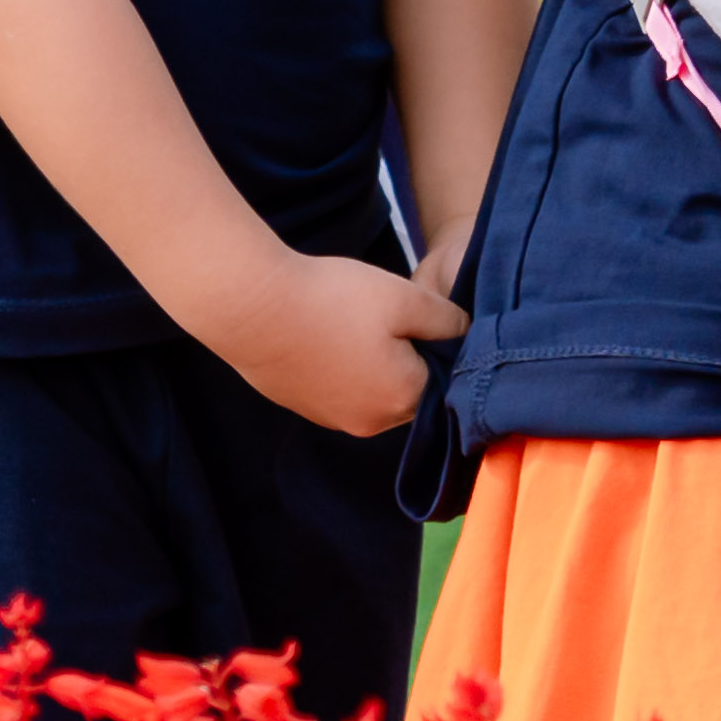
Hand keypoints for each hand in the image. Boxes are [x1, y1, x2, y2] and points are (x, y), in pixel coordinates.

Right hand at [214, 249, 469, 438]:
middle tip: (391, 315)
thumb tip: (467, 334)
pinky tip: (328, 332)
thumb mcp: (407, 298)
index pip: (442, 381)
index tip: (427, 317)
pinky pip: (337, 389)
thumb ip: (447, 320)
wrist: (253, 309)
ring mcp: (329, 418)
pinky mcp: (299, 406)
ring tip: (356, 320)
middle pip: (406, 391)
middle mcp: (369, 422)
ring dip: (373, 363)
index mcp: (402, 400)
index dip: (438, 347)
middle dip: (406, 358)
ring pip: (370, 390)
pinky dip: (341, 366)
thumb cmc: (336, 301)